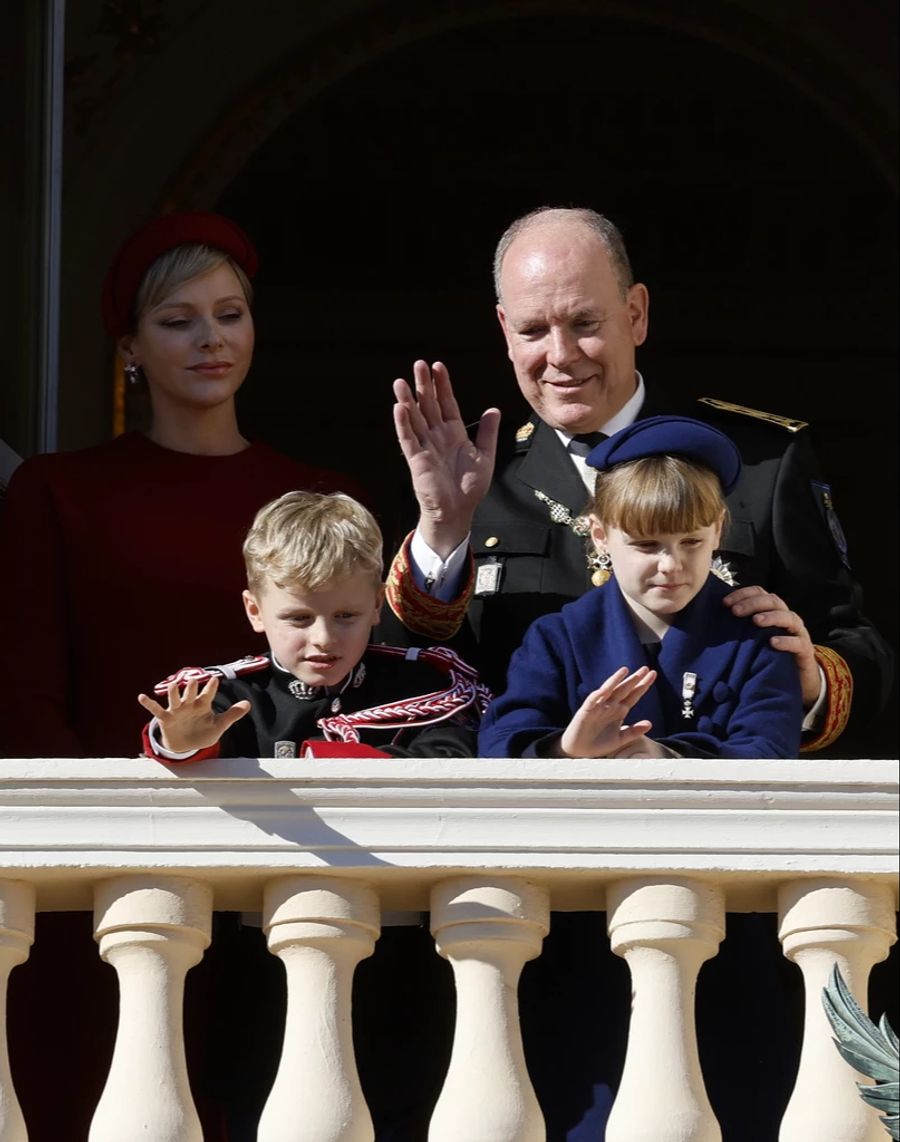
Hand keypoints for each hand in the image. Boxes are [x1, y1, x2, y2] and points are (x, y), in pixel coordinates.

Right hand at [137, 676, 249, 753]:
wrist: (187, 746)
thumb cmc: (204, 731)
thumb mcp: (219, 725)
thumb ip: (232, 715)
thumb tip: (248, 704)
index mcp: (203, 704)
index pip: (208, 694)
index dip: (211, 687)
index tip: (214, 679)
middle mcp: (189, 704)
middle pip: (190, 694)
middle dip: (191, 688)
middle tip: (192, 680)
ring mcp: (177, 710)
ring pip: (174, 699)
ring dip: (173, 693)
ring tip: (172, 686)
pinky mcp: (166, 718)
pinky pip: (156, 710)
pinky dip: (149, 704)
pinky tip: (141, 697)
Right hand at [393, 360, 500, 557]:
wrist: (459, 511)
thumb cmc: (470, 488)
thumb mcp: (485, 456)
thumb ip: (487, 432)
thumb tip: (493, 410)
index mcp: (453, 433)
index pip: (446, 403)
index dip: (442, 385)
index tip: (438, 366)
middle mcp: (437, 436)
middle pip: (428, 405)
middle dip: (423, 385)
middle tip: (418, 364)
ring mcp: (425, 447)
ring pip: (414, 419)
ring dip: (407, 400)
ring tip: (400, 382)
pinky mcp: (416, 460)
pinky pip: (408, 439)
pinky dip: (403, 424)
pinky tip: (399, 408)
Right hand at [558, 666, 656, 757]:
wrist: (580, 751)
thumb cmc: (599, 743)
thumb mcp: (620, 739)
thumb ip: (634, 732)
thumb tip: (650, 723)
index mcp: (619, 711)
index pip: (633, 695)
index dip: (643, 685)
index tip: (653, 674)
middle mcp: (610, 705)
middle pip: (624, 689)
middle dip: (634, 679)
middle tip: (646, 668)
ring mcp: (598, 707)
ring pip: (608, 691)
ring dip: (616, 681)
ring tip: (625, 670)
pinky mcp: (586, 712)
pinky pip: (592, 701)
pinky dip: (597, 695)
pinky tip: (604, 690)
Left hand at [723, 585, 820, 708]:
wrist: (797, 679)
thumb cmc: (771, 654)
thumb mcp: (754, 637)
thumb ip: (741, 627)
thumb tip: (713, 619)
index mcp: (773, 611)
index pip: (760, 593)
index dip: (743, 594)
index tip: (725, 603)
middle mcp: (787, 618)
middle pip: (773, 601)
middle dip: (753, 604)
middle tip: (736, 612)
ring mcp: (798, 633)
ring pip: (789, 617)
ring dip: (771, 617)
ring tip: (755, 621)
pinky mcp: (805, 650)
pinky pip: (798, 643)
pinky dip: (786, 641)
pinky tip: (773, 642)